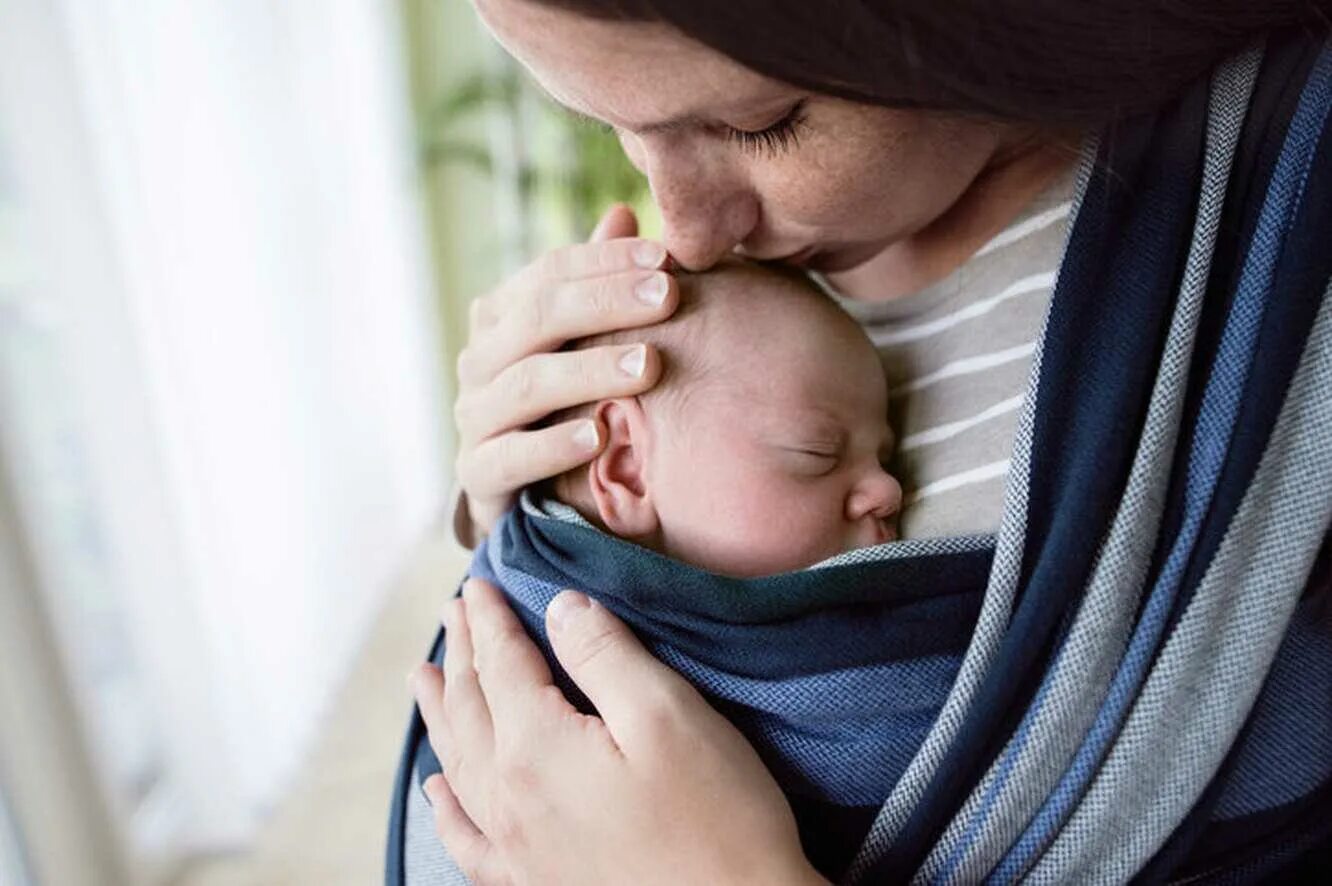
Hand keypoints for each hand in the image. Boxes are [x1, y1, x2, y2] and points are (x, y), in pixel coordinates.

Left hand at [410, 579, 826, 885]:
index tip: (477, 584)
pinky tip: (437, 791)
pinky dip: (446, 809)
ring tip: (424, 679)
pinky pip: (469, 839)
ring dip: (441, 713)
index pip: (501, 665)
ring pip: (458, 764)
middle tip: (453, 613)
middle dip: (462, 654)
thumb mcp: (667, 714)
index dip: (490, 620)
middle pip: (471, 708)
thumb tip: (560, 608)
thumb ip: (605, 655)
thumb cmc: (716, 818)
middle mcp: (509, 799)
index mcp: (537, 748)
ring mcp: (517, 848)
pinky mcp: (536, 883)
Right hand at [453, 205, 675, 541]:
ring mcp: (474, 417)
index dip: (608, 261)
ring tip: (649, 366)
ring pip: (527, 384)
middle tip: (669, 297)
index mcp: (502, 316)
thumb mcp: (582, 341)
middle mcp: (479, 360)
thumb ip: (598, 283)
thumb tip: (621, 213)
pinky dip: (553, 446)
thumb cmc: (566, 403)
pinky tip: (599, 438)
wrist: (526, 494)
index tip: (668, 258)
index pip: (551, 272)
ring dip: (590, 371)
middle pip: (538, 318)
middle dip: (606, 303)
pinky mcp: (477, 475)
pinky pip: (510, 457)